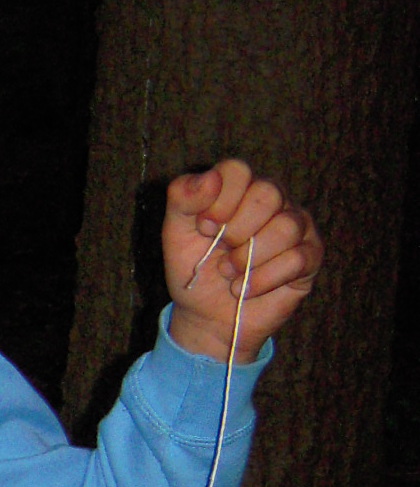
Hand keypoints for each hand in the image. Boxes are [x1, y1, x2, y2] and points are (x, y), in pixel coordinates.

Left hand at [163, 160, 322, 362]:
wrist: (206, 316)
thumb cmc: (194, 268)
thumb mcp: (175, 232)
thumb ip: (183, 197)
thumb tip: (210, 177)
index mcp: (240, 188)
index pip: (238, 170)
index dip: (219, 201)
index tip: (204, 228)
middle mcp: (273, 201)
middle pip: (268, 194)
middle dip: (235, 230)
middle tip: (220, 252)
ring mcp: (296, 226)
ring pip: (285, 227)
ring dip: (248, 258)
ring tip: (230, 273)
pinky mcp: (310, 257)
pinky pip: (297, 259)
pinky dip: (263, 279)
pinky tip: (245, 289)